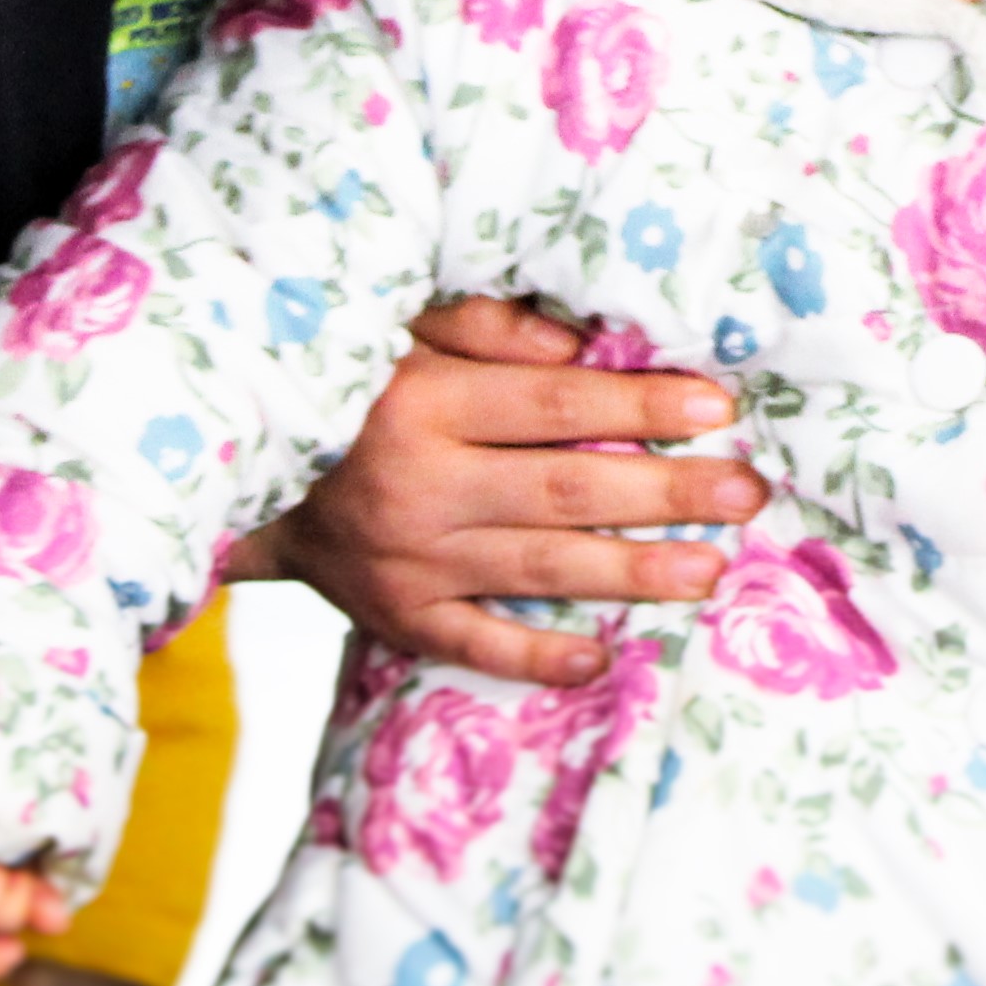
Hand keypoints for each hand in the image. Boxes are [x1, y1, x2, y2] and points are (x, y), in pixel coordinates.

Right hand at [245, 300, 763, 686]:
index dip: (641, 406)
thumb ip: (484, 327)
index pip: (554, 405)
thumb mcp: (395, 328)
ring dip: (634, 572)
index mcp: (419, 402)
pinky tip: (602, 658)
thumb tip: (579, 347)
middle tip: (747, 494)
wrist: (239, 477)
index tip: (718, 407)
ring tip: (711, 568)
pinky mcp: (397, 618)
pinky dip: (539, 657)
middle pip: (566, 492)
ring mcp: (407, 562)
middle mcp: (416, 487)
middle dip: (667, 493)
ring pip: (541, 570)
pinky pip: (477, 645)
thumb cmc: (342, 387)